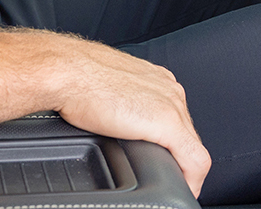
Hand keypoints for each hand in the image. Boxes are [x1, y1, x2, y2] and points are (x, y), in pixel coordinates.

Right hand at [49, 35, 210, 197]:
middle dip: (177, 157)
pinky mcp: (168, 123)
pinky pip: (196, 161)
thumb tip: (113, 117)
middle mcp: (168, 88)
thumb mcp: (107, 87)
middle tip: (164, 174)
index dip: (169, 143)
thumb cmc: (75, 77)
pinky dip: (192, 181)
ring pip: (193, 147)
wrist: (65, 71)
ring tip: (170, 182)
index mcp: (155, 78)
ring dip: (183, 168)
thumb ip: (122, 98)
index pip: (176, 116)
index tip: (160, 156)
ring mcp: (171, 104)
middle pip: (187, 133)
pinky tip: (181, 189)